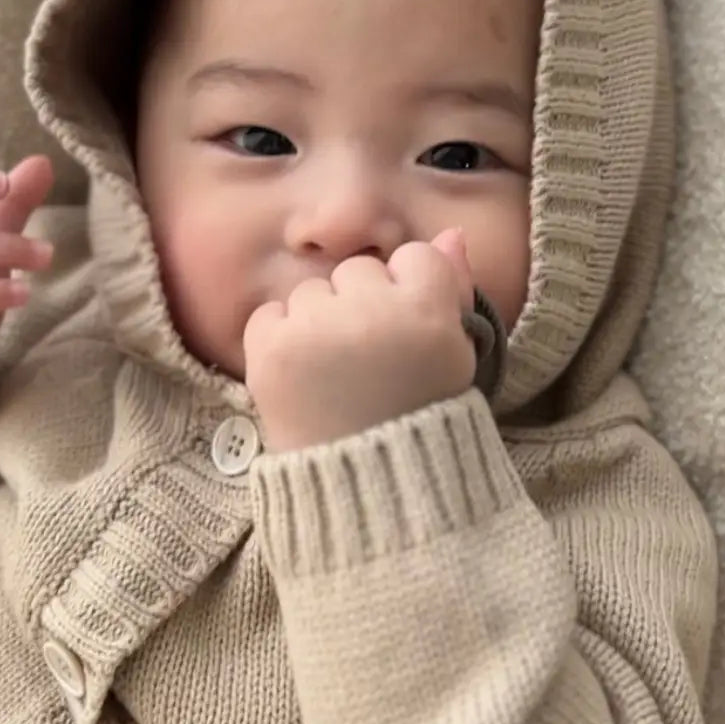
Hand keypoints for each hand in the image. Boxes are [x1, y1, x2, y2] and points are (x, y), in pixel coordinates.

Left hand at [243, 229, 476, 451]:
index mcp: (428, 312)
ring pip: (311, 292)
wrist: (368, 489)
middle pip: (358, 272)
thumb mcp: (455, 359)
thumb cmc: (417, 421)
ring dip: (319, 324)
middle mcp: (372, 311)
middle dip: (361, 307)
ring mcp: (317, 329)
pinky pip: (269, 315)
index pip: (414, 257)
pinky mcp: (270, 351)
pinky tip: (303, 378)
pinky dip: (279, 342)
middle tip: (369, 362)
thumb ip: (454, 291)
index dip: (410, 295)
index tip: (408, 335)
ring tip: (335, 376)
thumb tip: (450, 234)